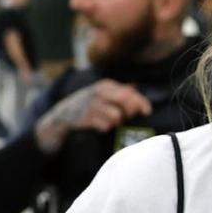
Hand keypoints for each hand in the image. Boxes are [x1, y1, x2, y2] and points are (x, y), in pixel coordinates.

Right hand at [35, 79, 152, 153]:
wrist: (64, 114)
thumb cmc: (90, 105)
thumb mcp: (104, 94)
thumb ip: (120, 92)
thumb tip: (137, 89)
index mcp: (106, 85)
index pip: (129, 92)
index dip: (141, 102)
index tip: (147, 112)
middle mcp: (99, 92)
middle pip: (125, 100)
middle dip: (130, 112)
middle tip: (126, 118)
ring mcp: (92, 104)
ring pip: (116, 116)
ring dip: (117, 122)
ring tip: (111, 123)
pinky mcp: (86, 117)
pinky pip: (105, 125)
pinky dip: (106, 128)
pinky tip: (101, 126)